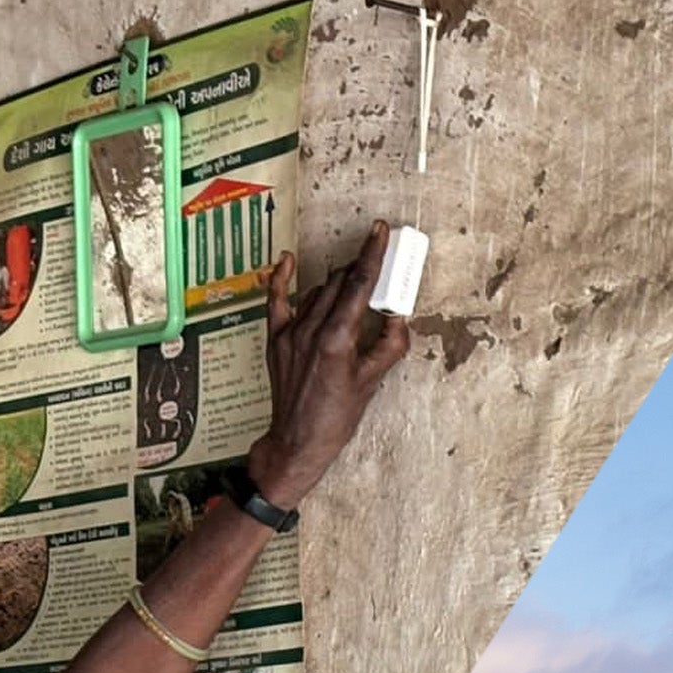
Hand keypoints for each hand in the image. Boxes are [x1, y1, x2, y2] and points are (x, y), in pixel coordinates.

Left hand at [249, 220, 410, 508]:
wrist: (297, 441)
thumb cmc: (336, 417)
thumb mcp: (373, 381)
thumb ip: (389, 345)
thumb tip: (397, 317)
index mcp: (336, 339)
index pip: (358, 284)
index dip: (371, 254)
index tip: (380, 231)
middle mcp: (310, 330)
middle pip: (338, 283)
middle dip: (359, 270)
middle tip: (377, 265)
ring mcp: (289, 334)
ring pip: (316, 292)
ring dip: (336, 283)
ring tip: (352, 286)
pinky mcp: (276, 341)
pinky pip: (275, 301)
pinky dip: (280, 279)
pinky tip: (286, 260)